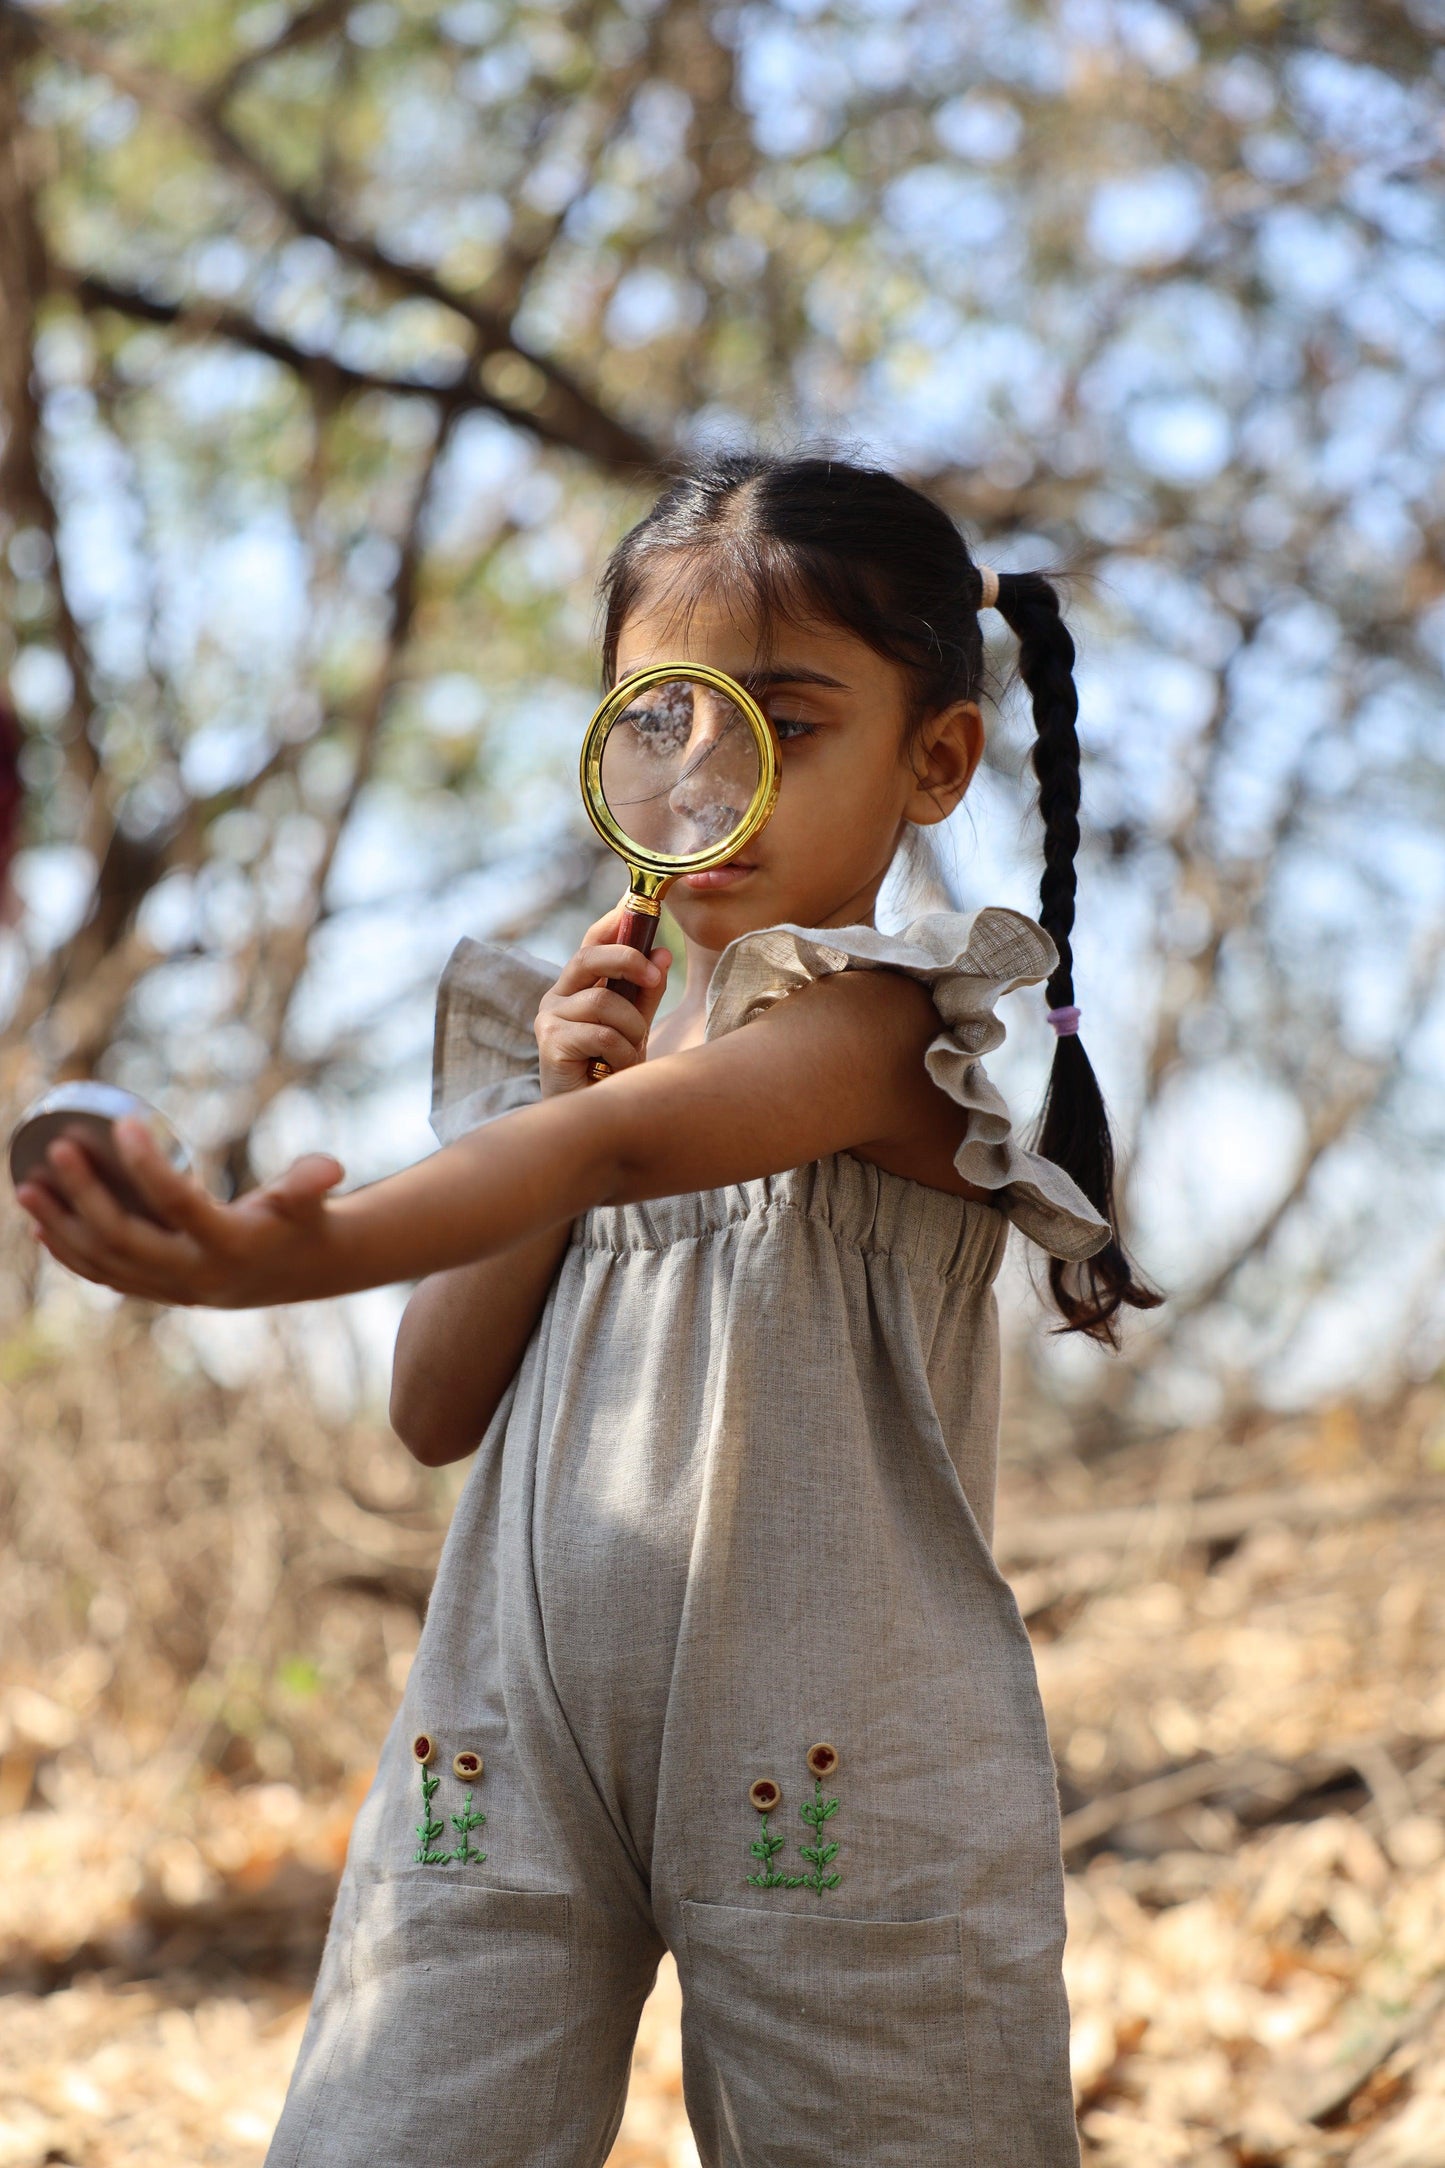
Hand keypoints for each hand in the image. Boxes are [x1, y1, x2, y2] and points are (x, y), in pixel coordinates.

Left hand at [15, 1122, 347, 1308]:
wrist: (298, 1275)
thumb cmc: (299, 1222)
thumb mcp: (310, 1200)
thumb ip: (312, 1181)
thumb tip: (331, 1169)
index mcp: (230, 1244)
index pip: (178, 1203)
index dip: (149, 1165)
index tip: (126, 1124)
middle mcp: (194, 1274)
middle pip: (125, 1236)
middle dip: (86, 1194)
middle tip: (60, 1150)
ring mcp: (170, 1288)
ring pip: (103, 1261)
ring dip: (61, 1225)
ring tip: (27, 1186)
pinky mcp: (155, 1291)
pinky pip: (102, 1276)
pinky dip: (69, 1253)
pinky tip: (40, 1226)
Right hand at [534, 901, 672, 1096]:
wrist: (592, 1119)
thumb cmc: (610, 1072)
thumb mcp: (636, 1026)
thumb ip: (646, 992)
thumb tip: (662, 953)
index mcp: (575, 987)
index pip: (591, 942)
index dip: (613, 921)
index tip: (636, 901)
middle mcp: (556, 997)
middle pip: (588, 956)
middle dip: (628, 959)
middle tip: (656, 974)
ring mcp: (549, 1019)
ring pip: (603, 1002)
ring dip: (631, 1028)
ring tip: (630, 1054)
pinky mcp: (550, 1044)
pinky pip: (601, 1033)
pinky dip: (621, 1052)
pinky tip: (613, 1070)